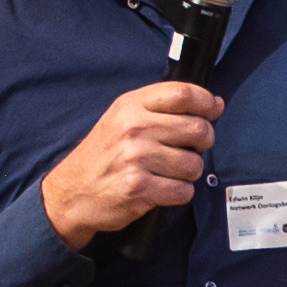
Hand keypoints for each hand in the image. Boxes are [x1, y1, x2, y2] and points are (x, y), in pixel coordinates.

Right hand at [42, 81, 223, 248]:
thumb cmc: (103, 155)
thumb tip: (214, 103)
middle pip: (198, 129)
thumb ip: (165, 108)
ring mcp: (137, 158)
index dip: (206, 102)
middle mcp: (134, 128)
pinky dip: (177, 194)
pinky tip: (160, 189)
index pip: (183, 93)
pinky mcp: (139, 188)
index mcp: (131, 106)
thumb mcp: (123, 118)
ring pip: (194, 164)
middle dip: (202, 143)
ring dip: (187, 173)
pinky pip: (183, 191)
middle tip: (188, 149)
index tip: (212, 111)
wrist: (71, 191)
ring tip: (166, 172)